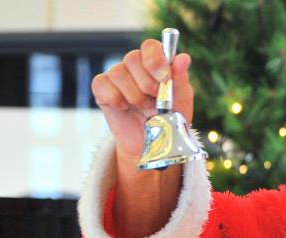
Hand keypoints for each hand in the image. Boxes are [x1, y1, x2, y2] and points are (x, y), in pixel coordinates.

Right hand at [91, 39, 195, 164]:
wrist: (153, 142)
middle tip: (155, 101)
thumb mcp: (180, 100)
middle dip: (147, 84)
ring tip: (143, 108)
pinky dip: (116, 100)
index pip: (150, 46)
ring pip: (118, 73)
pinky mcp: (102, 88)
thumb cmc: (169, 117)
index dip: (155, 60)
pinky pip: (103, 86)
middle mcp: (134, 63)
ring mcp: (117, 75)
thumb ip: (180, 78)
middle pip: (132, 58)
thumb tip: (183, 57)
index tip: (164, 78)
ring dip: (134, 96)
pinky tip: (124, 108)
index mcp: (155, 61)